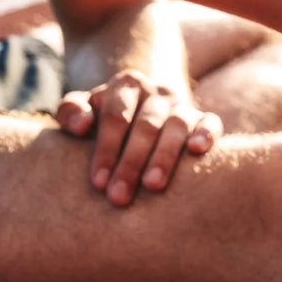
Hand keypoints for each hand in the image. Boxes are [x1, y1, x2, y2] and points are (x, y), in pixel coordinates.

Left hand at [56, 69, 221, 204]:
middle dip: (131, 163)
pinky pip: (211, 122)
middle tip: (119, 197)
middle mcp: (157, 91)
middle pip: (146, 125)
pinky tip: (198, 151)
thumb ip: (70, 111)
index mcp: (126, 85)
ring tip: (153, 187)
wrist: (142, 108)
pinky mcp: (204, 118)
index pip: (115, 116)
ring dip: (165, 156)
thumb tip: (83, 126)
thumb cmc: (106, 120)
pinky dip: (207, 134)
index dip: (107, 150)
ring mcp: (183, 104)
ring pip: (177, 125)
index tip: (99, 183)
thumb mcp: (83, 108)